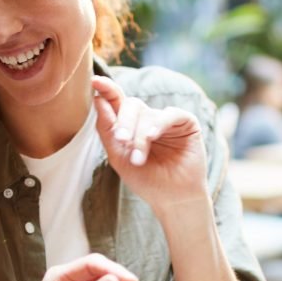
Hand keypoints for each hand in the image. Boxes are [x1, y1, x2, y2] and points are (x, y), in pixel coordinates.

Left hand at [92, 76, 207, 210]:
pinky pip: (171, 114)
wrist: (172, 199)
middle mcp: (148, 118)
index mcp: (130, 125)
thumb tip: (98, 98)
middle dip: (124, 122)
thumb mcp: (119, 156)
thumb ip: (107, 129)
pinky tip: (152, 136)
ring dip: (140, 135)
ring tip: (139, 158)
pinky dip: (159, 124)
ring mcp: (167, 120)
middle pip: (131, 105)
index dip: (107, 89)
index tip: (95, 80)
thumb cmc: (146, 180)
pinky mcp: (186, 123)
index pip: (117, 101)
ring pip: (148, 114)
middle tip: (121, 140)